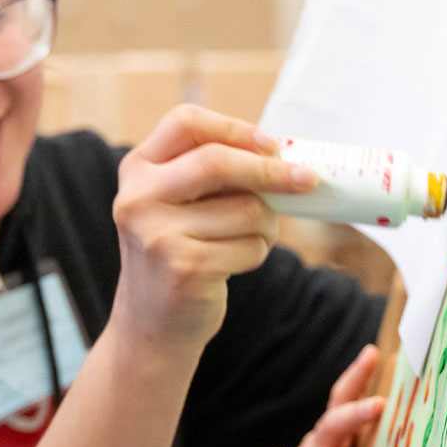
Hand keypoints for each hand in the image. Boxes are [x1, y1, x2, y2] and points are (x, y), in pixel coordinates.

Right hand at [110, 106, 316, 349]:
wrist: (151, 324)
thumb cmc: (179, 253)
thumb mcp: (179, 204)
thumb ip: (214, 175)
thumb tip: (287, 156)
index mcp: (138, 170)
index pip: (185, 122)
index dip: (234, 128)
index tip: (273, 145)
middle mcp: (138, 198)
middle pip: (218, 161)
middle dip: (272, 170)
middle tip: (308, 179)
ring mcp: (157, 234)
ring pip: (246, 208)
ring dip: (265, 226)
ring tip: (248, 240)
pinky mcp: (184, 267)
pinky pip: (250, 246)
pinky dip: (257, 253)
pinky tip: (233, 265)